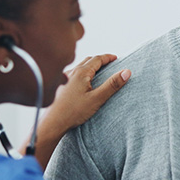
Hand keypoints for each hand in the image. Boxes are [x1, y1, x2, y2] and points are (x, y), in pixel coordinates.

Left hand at [27, 54, 129, 169]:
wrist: (53, 122)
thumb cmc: (73, 111)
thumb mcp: (97, 98)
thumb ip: (112, 85)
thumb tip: (126, 72)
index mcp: (81, 72)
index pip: (97, 59)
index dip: (108, 57)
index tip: (116, 58)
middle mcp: (71, 72)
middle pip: (88, 60)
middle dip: (99, 60)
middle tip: (109, 63)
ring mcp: (64, 78)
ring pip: (79, 66)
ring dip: (90, 65)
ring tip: (97, 71)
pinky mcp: (60, 85)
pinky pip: (73, 73)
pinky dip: (82, 72)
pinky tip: (82, 81)